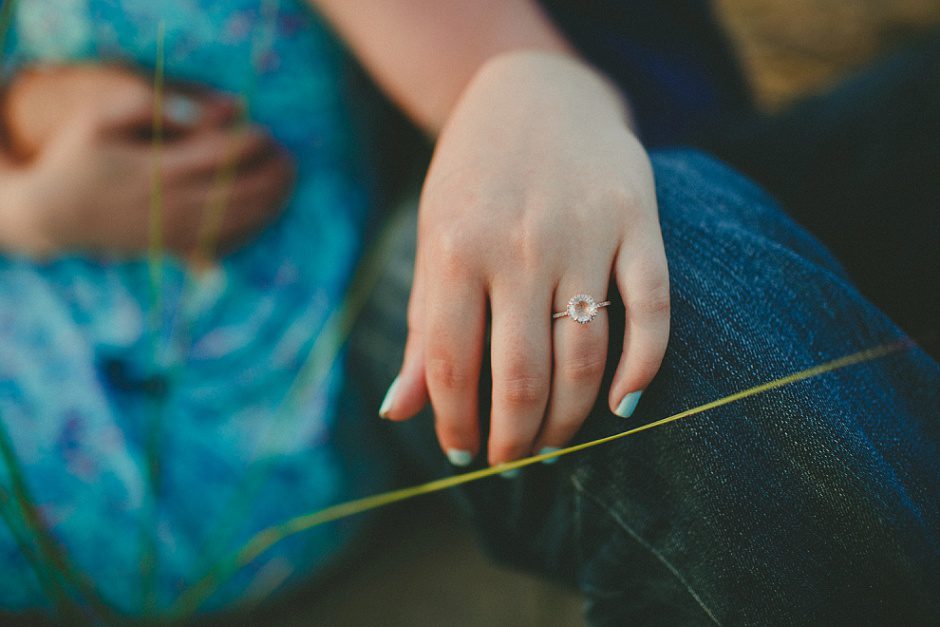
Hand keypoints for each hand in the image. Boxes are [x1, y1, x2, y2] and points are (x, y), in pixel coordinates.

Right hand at [0, 65, 293, 256]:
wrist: (55, 216)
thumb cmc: (81, 158)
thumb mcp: (103, 119)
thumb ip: (157, 107)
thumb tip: (216, 109)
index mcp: (159, 170)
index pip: (224, 155)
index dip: (254, 142)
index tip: (264, 130)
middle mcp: (174, 205)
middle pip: (244, 192)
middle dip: (275, 174)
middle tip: (289, 158)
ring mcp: (178, 233)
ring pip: (243, 221)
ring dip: (274, 202)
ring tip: (288, 181)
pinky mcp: (178, 250)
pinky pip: (227, 244)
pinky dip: (254, 229)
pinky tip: (268, 212)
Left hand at [381, 51, 669, 467]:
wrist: (534, 92)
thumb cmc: (472, 179)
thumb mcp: (432, 242)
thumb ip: (421, 328)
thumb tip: (397, 412)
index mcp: (455, 249)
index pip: (451, 366)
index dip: (454, 424)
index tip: (462, 453)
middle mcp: (519, 245)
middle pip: (521, 376)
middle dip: (513, 437)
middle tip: (511, 459)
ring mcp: (584, 232)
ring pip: (585, 356)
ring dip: (569, 419)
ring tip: (554, 444)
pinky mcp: (637, 220)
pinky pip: (651, 307)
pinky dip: (643, 365)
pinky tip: (622, 404)